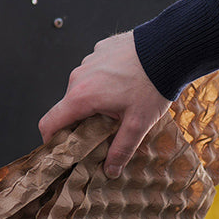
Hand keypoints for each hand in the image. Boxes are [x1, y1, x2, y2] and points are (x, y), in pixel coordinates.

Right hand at [39, 31, 170, 177]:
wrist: (168, 48)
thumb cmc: (152, 84)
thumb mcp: (137, 124)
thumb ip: (121, 149)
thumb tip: (110, 170)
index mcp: (82, 96)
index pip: (50, 122)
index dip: (51, 138)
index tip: (61, 147)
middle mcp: (79, 76)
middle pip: (69, 106)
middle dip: (82, 120)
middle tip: (104, 130)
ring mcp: (89, 60)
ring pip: (84, 87)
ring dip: (95, 99)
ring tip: (122, 104)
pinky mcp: (101, 49)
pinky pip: (96, 70)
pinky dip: (105, 80)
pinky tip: (127, 83)